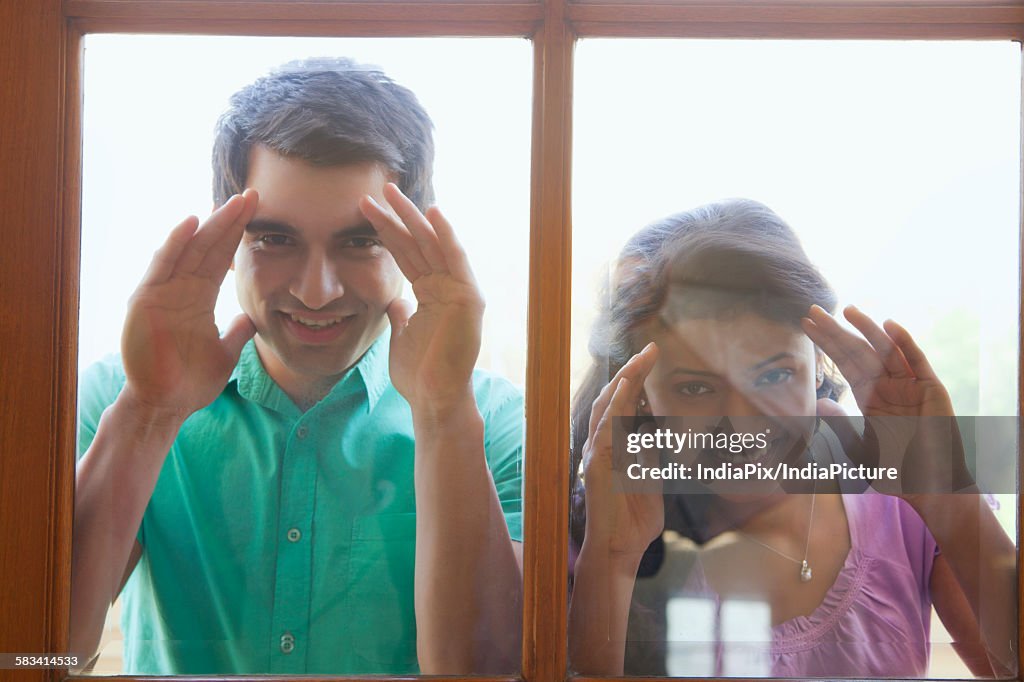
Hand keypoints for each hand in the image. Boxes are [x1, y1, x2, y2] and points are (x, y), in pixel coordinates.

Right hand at [120, 191, 258, 420]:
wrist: (165, 405)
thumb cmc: (190, 381)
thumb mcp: (225, 352)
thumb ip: (238, 332)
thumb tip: (254, 317)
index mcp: (199, 299)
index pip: (222, 259)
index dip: (239, 236)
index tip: (260, 213)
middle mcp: (180, 290)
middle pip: (208, 247)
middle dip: (230, 221)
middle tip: (252, 195)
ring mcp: (162, 292)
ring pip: (188, 250)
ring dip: (209, 225)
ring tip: (230, 202)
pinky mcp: (145, 300)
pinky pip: (161, 266)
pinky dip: (175, 244)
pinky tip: (190, 223)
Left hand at [359, 184, 483, 415]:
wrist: (433, 399)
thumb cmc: (419, 374)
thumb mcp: (402, 335)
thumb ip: (400, 314)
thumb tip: (395, 301)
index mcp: (431, 294)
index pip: (406, 255)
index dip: (387, 232)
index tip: (365, 211)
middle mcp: (447, 287)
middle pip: (418, 244)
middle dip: (397, 216)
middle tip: (377, 189)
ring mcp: (460, 291)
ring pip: (433, 245)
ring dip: (413, 217)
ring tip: (392, 193)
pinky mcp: (469, 298)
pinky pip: (456, 260)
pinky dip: (447, 235)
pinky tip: (434, 212)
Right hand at [580, 343, 664, 556]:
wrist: (621, 550)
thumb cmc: (635, 521)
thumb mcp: (650, 480)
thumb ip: (648, 456)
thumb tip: (652, 430)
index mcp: (615, 447)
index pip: (623, 404)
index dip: (636, 378)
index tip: (652, 355)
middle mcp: (602, 445)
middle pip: (613, 398)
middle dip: (631, 371)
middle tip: (650, 349)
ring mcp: (596, 453)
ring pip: (606, 407)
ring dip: (624, 381)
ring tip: (640, 360)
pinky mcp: (596, 465)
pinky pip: (605, 429)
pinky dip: (614, 407)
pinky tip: (625, 388)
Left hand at [802, 304, 970, 494]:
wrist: (929, 489)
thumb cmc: (897, 473)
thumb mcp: (859, 448)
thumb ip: (840, 425)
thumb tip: (818, 402)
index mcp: (870, 397)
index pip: (844, 363)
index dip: (826, 344)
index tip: (807, 325)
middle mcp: (889, 386)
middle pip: (858, 352)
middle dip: (836, 332)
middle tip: (813, 310)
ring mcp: (911, 385)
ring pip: (885, 350)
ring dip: (867, 330)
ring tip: (847, 310)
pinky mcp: (931, 389)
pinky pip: (916, 361)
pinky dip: (905, 343)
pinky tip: (889, 325)